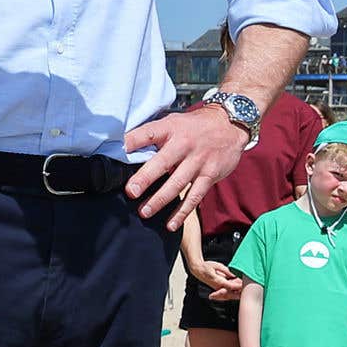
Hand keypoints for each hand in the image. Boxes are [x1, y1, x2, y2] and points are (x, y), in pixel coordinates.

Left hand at [122, 101, 248, 221]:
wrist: (229, 126)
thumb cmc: (194, 126)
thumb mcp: (173, 122)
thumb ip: (153, 134)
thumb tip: (124, 148)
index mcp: (170, 128)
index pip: (147, 133)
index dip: (131, 142)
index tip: (116, 152)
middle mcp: (184, 144)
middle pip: (162, 162)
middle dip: (146, 178)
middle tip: (131, 192)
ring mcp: (198, 161)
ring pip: (177, 183)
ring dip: (160, 199)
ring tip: (145, 212)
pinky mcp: (209, 175)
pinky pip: (195, 196)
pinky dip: (183, 212)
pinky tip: (171, 224)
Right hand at [191, 259, 243, 298]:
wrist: (197, 270)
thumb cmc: (206, 267)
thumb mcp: (217, 266)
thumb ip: (226, 271)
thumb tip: (234, 274)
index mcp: (218, 281)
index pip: (231, 286)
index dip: (239, 286)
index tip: (246, 284)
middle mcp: (218, 287)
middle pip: (232, 294)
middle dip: (241, 292)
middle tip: (249, 289)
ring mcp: (218, 289)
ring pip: (230, 295)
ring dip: (238, 294)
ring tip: (246, 289)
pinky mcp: (219, 289)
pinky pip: (228, 294)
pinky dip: (235, 293)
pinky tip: (240, 290)